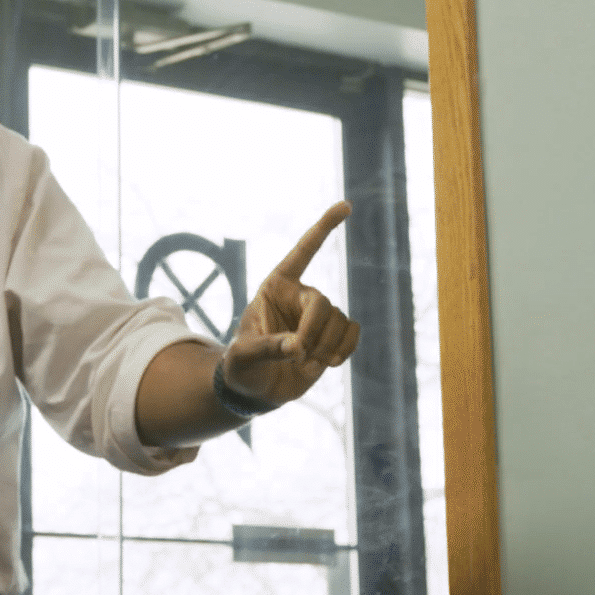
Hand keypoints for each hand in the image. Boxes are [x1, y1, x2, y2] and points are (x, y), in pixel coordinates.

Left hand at [222, 202, 360, 407]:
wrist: (255, 389)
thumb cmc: (241, 366)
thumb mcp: (242, 356)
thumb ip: (266, 348)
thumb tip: (297, 346)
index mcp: (275, 286)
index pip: (302, 252)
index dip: (323, 228)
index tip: (346, 206)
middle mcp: (299, 296)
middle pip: (322, 302)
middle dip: (313, 331)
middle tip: (298, 355)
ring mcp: (318, 316)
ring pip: (339, 321)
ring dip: (325, 346)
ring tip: (305, 362)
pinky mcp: (332, 335)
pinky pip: (353, 332)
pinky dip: (345, 349)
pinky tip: (330, 362)